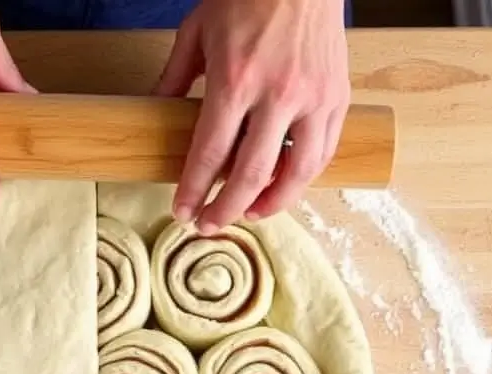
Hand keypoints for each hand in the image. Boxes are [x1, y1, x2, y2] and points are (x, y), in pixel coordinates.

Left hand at [155, 0, 349, 231]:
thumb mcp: (197, 31)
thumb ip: (174, 78)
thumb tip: (153, 112)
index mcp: (236, 80)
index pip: (210, 154)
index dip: (194, 189)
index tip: (182, 211)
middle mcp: (277, 95)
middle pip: (251, 174)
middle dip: (226, 208)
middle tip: (209, 224)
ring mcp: (313, 98)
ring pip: (296, 173)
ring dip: (271, 203)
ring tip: (248, 213)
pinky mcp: (337, 97)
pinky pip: (323, 152)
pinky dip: (303, 177)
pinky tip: (284, 187)